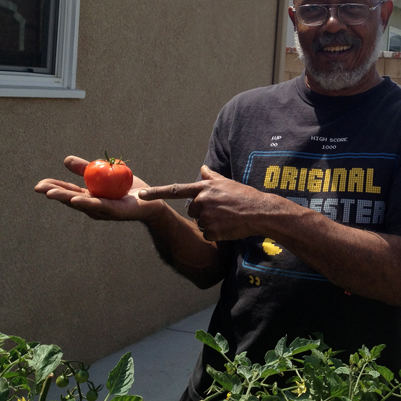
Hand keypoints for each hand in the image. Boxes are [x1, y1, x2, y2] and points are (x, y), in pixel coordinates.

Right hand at [35, 156, 165, 221]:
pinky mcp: (116, 211)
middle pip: (71, 199)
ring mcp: (104, 210)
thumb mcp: (105, 174)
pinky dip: (87, 203)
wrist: (151, 201)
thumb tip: (66, 160)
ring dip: (66, 198)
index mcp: (90, 197)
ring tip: (51, 193)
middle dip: (55, 193)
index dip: (54, 188)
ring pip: (82, 203)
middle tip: (39, 188)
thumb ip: (87, 169)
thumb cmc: (128, 189)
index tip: (39, 185)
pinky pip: (100, 206)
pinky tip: (76, 200)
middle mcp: (94, 206)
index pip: (69, 192)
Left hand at [138, 165, 278, 240]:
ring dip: (211, 222)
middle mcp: (202, 201)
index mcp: (204, 188)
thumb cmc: (244, 196)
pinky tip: (227, 227)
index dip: (156, 193)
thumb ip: (211, 177)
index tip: (141, 195)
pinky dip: (216, 233)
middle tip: (222, 209)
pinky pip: (207, 234)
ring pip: (200, 223)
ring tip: (227, 217)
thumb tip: (202, 167)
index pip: (175, 190)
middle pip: (192, 210)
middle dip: (203, 211)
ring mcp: (206, 217)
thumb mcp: (227, 183)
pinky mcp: (211, 231)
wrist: (260, 212)